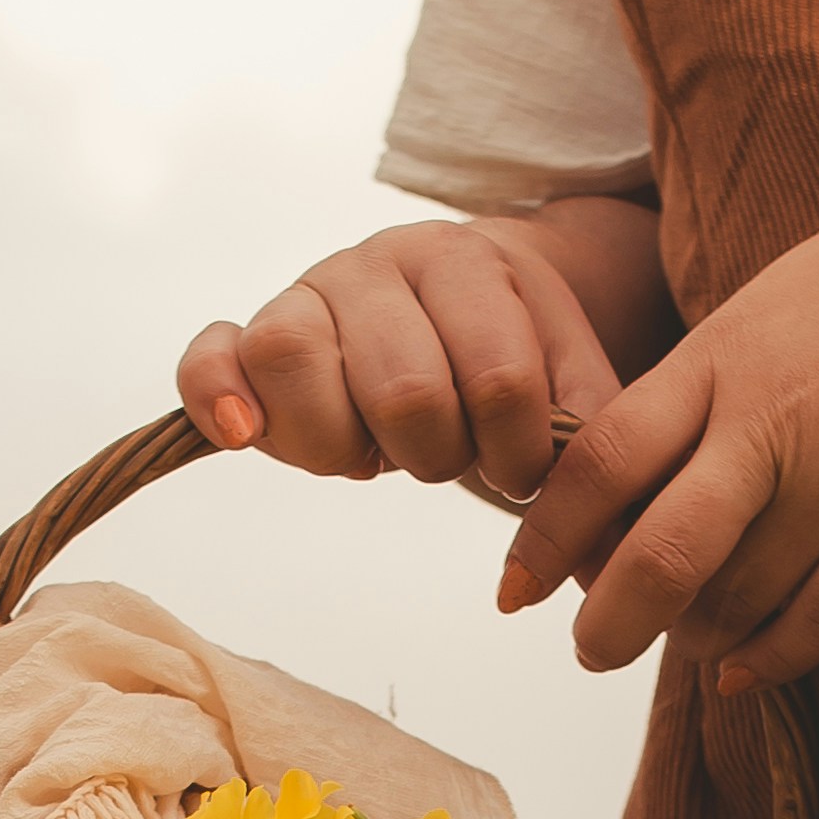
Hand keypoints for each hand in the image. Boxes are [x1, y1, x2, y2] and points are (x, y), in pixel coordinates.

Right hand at [177, 206, 667, 505]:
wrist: (460, 297)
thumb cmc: (512, 356)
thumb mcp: (569, 379)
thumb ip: (591, 441)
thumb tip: (607, 553)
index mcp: (469, 264)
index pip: (499, 382)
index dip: (517, 453)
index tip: (519, 466)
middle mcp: (379, 264)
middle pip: (400, 386)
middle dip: (437, 453)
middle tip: (445, 457)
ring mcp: (307, 295)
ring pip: (295, 359)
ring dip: (343, 441)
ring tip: (372, 453)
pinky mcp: (249, 337)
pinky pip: (210, 356)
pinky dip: (217, 396)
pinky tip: (248, 440)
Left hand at [498, 137, 818, 684]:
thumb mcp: (780, 295)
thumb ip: (709, 378)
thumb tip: (636, 462)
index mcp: (726, 356)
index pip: (599, 463)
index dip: (543, 538)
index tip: (514, 588)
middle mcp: (774, 426)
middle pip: (655, 555)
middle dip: (606, 621)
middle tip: (588, 648)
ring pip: (738, 601)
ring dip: (695, 638)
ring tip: (682, 641)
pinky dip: (775, 656)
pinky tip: (745, 670)